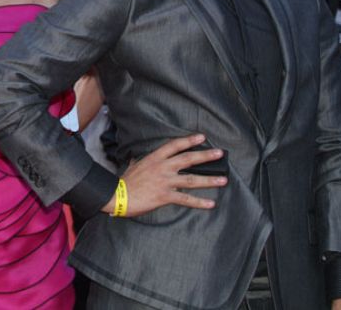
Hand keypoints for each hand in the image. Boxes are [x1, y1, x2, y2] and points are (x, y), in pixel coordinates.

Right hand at [109, 134, 227, 217]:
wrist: (117, 195)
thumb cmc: (124, 181)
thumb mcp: (133, 166)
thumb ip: (138, 161)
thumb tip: (136, 159)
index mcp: (154, 158)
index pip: (174, 146)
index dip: (189, 141)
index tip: (202, 137)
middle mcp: (162, 167)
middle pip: (188, 159)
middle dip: (205, 156)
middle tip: (220, 154)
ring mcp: (165, 181)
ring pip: (191, 179)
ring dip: (209, 180)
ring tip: (223, 180)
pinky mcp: (165, 196)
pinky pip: (185, 199)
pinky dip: (199, 202)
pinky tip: (211, 204)